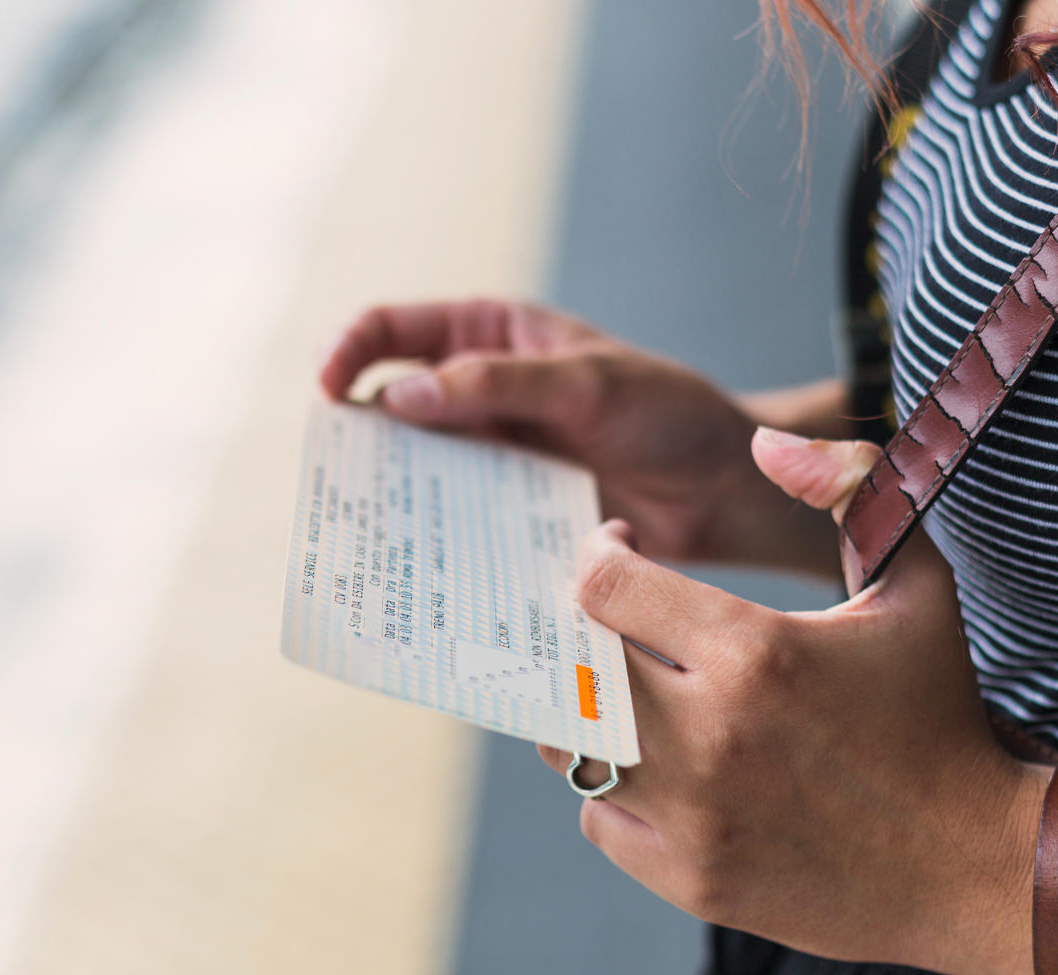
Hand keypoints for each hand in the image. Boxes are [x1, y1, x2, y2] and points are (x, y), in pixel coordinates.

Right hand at [321, 299, 840, 574]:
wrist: (728, 489)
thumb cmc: (669, 414)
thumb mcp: (587, 385)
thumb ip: (496, 385)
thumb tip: (397, 396)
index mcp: (492, 334)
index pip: (394, 329)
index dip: (349, 353)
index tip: (328, 397)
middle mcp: (481, 391)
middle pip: (392, 403)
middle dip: (359, 437)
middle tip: (337, 479)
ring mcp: (495, 452)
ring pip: (419, 467)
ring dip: (394, 494)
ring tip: (368, 529)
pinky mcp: (511, 507)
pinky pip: (457, 518)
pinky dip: (434, 535)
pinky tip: (421, 562)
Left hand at [541, 429, 1049, 974]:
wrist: (978, 863)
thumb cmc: (937, 712)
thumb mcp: (914, 583)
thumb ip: (850, 486)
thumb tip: (766, 443)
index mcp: (755, 651)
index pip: (606, 586)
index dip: (598, 555)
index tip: (617, 549)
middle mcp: (711, 734)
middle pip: (574, 667)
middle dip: (581, 633)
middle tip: (612, 624)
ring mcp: (694, 815)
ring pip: (572, 748)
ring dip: (589, 714)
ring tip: (631, 696)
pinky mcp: (690, 879)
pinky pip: (601, 820)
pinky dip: (617, 792)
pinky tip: (663, 771)